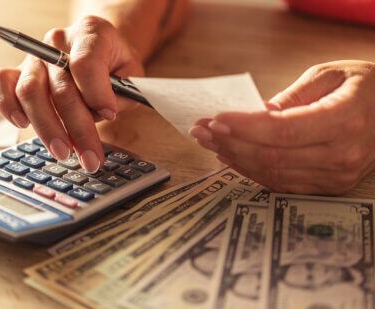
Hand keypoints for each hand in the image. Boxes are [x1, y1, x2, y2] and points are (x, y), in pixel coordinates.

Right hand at [0, 16, 143, 171]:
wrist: (97, 47)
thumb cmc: (115, 64)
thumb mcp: (132, 74)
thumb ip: (123, 92)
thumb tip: (103, 112)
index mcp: (91, 34)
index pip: (85, 64)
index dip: (97, 93)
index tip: (111, 114)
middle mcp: (58, 42)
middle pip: (60, 87)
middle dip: (77, 129)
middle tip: (90, 159)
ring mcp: (35, 56)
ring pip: (30, 92)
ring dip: (47, 129)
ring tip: (64, 153)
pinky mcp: (18, 71)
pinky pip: (0, 84)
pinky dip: (7, 105)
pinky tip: (23, 124)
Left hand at [190, 60, 374, 194]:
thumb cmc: (363, 87)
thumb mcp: (328, 76)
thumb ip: (290, 97)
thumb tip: (253, 115)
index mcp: (344, 120)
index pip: (282, 131)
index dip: (244, 128)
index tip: (215, 120)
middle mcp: (342, 155)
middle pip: (271, 156)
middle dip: (230, 142)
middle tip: (201, 130)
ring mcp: (336, 176)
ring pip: (272, 173)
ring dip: (236, 157)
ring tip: (210, 142)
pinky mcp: (329, 186)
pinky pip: (281, 183)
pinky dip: (252, 171)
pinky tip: (232, 157)